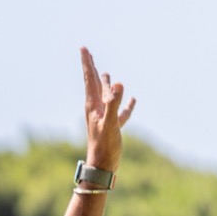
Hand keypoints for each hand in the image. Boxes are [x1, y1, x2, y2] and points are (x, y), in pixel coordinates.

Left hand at [81, 47, 134, 174]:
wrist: (102, 167)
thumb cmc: (105, 146)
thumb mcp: (110, 123)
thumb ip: (113, 103)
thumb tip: (118, 83)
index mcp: (93, 106)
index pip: (89, 79)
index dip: (87, 63)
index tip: (83, 48)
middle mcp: (96, 110)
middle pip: (93, 84)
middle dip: (91, 68)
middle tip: (86, 53)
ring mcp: (104, 118)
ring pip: (105, 96)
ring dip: (105, 84)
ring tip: (106, 74)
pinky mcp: (112, 127)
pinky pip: (120, 112)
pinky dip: (126, 104)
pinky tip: (133, 100)